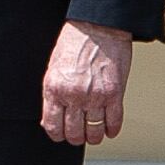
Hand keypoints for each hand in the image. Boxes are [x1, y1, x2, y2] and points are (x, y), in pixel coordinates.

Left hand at [41, 20, 132, 146]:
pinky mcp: (115, 94)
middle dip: (76, 137)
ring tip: (94, 133)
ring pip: (94, 131)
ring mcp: (96, 96)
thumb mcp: (52, 69)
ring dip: (94, 136)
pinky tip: (109, 129)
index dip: (57, 135)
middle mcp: (74, 95)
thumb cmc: (74, 44)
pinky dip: (112, 129)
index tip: (61, 135)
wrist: (97, 27)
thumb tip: (49, 119)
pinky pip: (114, 122)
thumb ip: (51, 96)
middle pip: (74, 133)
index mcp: (55, 89)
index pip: (53, 126)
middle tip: (79, 134)